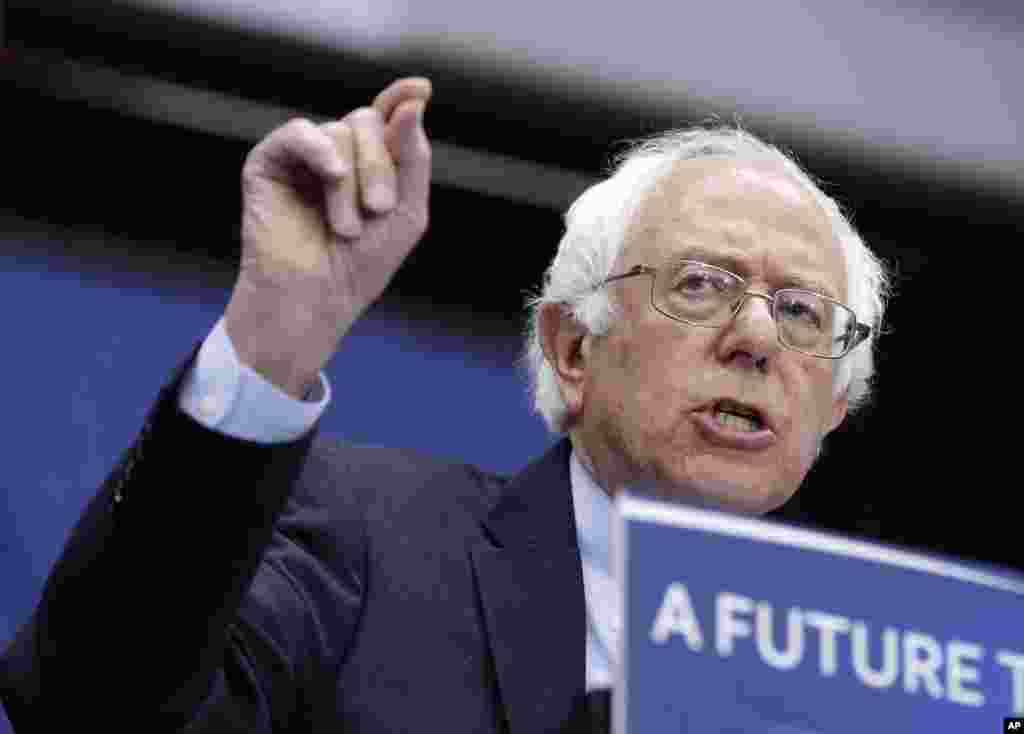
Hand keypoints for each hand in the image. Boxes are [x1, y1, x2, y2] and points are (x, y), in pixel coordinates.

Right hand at [224, 78, 432, 397]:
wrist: (318, 298)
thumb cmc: (362, 265)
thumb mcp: (408, 211)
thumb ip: (414, 155)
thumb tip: (414, 97)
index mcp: (369, 164)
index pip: (385, 117)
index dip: (401, 99)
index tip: (421, 89)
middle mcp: (335, 155)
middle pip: (367, 121)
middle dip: (380, 166)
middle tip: (378, 209)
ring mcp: (301, 158)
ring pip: (338, 132)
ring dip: (351, 183)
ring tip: (346, 227)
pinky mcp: (268, 163)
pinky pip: (298, 132)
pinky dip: (319, 150)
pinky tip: (331, 176)